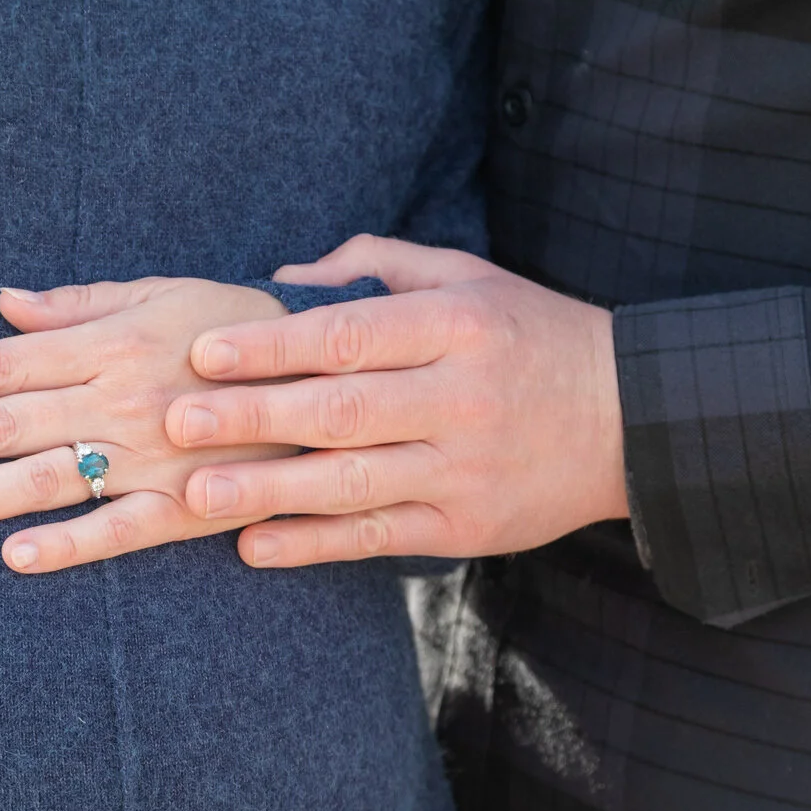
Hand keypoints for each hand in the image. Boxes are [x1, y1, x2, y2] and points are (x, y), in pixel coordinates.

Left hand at [0, 279, 292, 572]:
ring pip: (48, 477)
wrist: (334, 374)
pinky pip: (121, 529)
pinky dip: (70, 544)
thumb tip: (4, 303)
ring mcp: (152, 456)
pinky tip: (16, 557)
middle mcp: (119, 398)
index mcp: (109, 343)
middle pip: (7, 420)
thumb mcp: (162, 293)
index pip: (3, 363)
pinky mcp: (188, 506)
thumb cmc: (238, 328)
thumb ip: (79, 303)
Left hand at [172, 235, 626, 566]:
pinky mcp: (467, 528)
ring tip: (195, 494)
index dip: (273, 345)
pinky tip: (256, 546)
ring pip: (354, 482)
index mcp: (456, 326)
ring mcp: (464, 470)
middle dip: (254, 417)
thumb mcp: (467, 277)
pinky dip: (315, 544)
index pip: (349, 335)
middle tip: (176, 420)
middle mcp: (460, 399)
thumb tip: (282, 276)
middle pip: (342, 410)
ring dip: (269, 490)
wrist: (633, 419)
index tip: (204, 352)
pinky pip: (379, 537)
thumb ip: (376, 265)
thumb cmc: (529, 336)